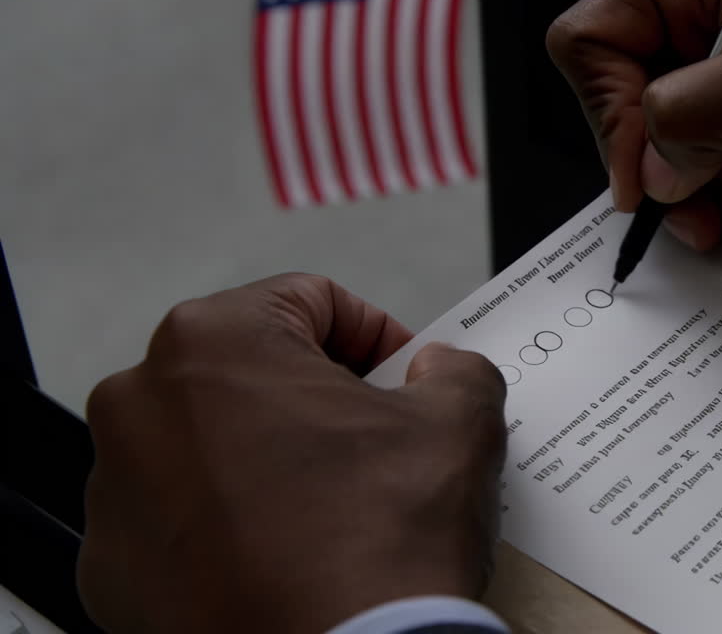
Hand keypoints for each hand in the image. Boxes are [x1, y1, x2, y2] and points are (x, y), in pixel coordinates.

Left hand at [77, 274, 505, 633]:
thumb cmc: (379, 547)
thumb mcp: (459, 423)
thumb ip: (456, 369)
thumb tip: (443, 371)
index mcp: (213, 342)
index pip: (311, 302)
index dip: (376, 337)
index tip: (402, 380)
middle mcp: (140, 404)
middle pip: (252, 370)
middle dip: (318, 397)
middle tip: (374, 442)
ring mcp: (117, 491)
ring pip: (211, 443)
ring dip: (270, 458)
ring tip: (332, 504)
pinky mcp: (113, 568)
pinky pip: (180, 518)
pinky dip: (229, 523)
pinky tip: (288, 551)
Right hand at [548, 0, 721, 249]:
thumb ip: (691, 116)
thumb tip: (645, 168)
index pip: (596, 38)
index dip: (611, 112)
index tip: (650, 173)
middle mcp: (705, 18)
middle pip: (624, 106)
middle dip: (677, 170)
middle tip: (715, 205)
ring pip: (664, 157)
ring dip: (719, 198)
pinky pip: (710, 182)